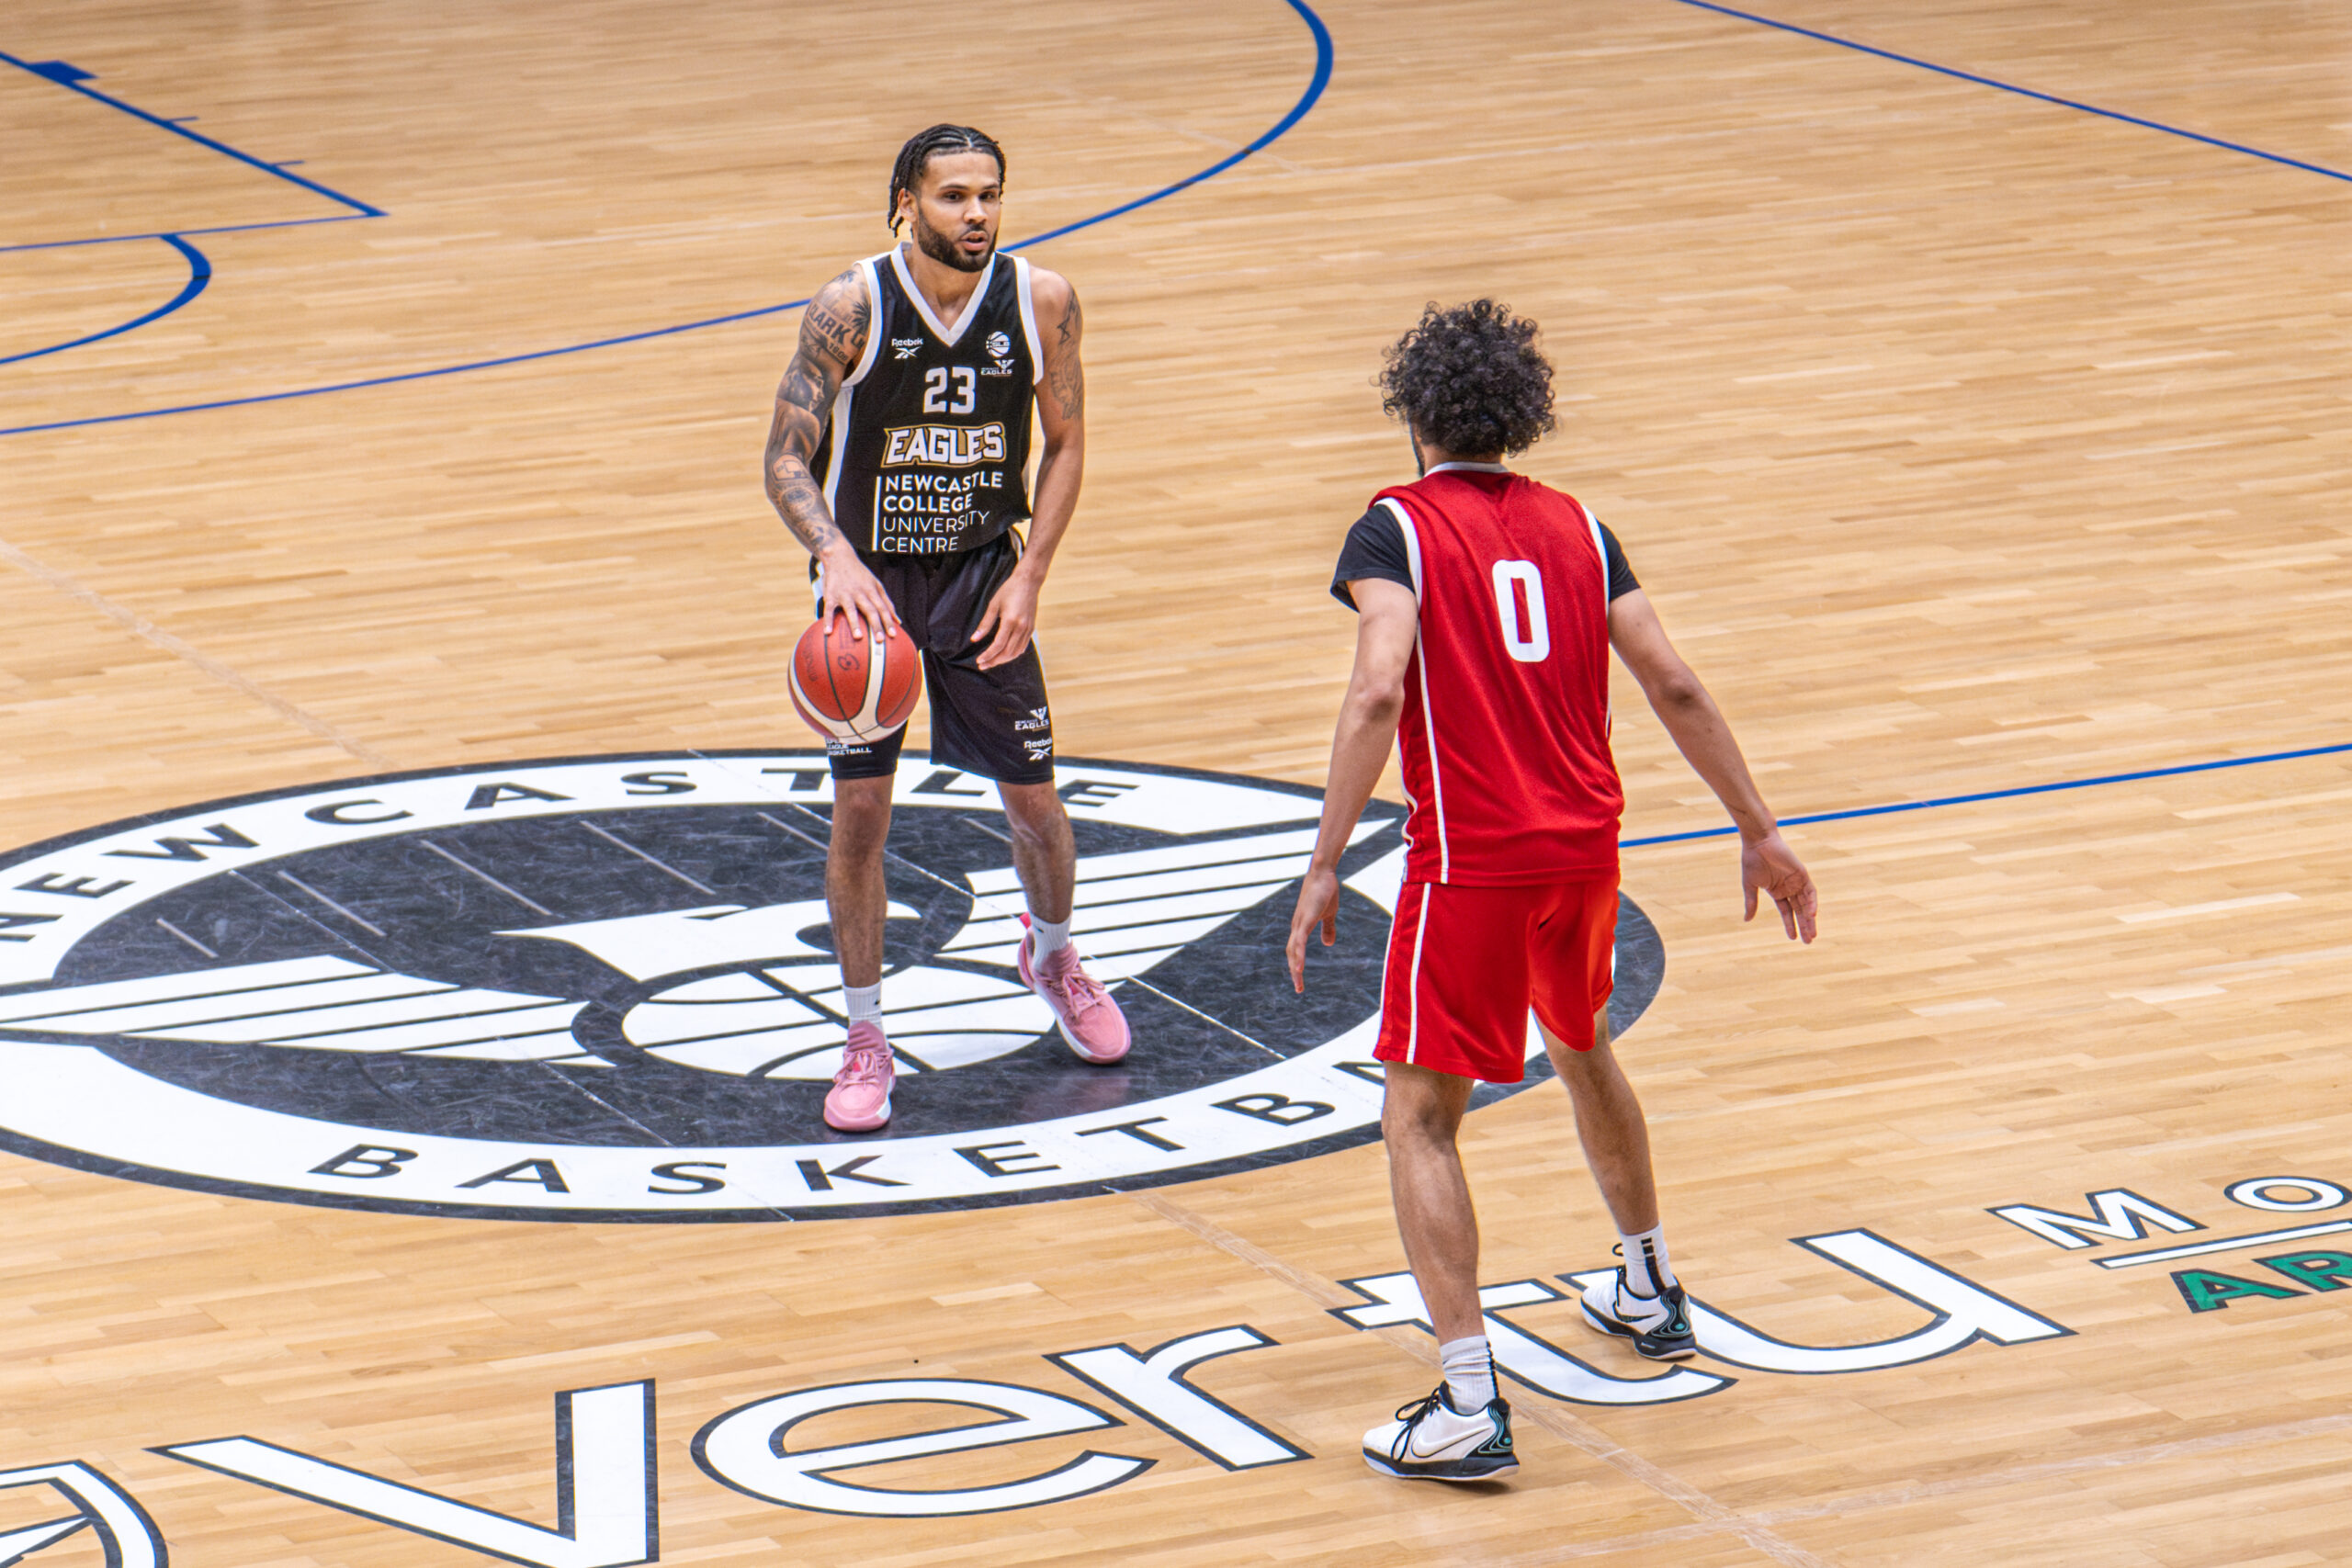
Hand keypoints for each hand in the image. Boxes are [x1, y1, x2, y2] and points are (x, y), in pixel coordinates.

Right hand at [818, 546, 897, 640]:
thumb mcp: (876, 584)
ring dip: (855, 623)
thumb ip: (887, 602)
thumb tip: (898, 621)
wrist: (839, 556)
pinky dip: (828, 620)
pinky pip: (829, 609)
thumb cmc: (860, 574)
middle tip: (880, 640)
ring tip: (858, 637)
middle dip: (876, 625)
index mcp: (871, 590)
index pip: (882, 608)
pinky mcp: (831, 595)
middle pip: (870, 610)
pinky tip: (828, 633)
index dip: (888, 621)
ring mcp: (844, 594)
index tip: (893, 635)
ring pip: (851, 610)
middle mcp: (859, 592)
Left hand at [971, 569, 1040, 669]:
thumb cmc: (1009, 590)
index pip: (998, 645)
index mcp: (1010, 621)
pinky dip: (1014, 654)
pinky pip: (1023, 646)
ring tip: (992, 662)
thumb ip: (984, 624)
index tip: (979, 661)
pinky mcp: (1031, 629)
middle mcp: (1021, 627)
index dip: (988, 655)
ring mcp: (1028, 629)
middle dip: (994, 661)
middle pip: (1007, 652)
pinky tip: (1005, 655)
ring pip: (1016, 652)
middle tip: (983, 665)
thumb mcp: (993, 605)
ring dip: (1003, 660)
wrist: (1028, 582)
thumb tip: (974, 639)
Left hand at [1286, 866, 1340, 992]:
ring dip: (1295, 967)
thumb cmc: (1325, 891)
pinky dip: (1299, 955)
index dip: (1297, 965)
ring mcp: (1300, 923)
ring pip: (1294, 950)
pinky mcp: (1306, 919)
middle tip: (1299, 989)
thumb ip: (1328, 929)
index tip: (1300, 981)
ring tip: (1298, 982)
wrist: (1323, 873)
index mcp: (1301, 926)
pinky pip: (1300, 941)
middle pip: (1291, 953)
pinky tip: (1299, 967)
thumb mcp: (1328, 914)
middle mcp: (1297, 926)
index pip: (1295, 950)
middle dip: (1294, 972)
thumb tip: (1328, 944)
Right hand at [1742, 828, 1817, 942]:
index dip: (1790, 925)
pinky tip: (1812, 915)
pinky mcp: (1803, 875)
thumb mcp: (1750, 885)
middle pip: (1799, 911)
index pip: (1787, 912)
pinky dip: (1812, 903)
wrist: (1758, 842)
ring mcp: (1797, 882)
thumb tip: (1747, 920)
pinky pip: (1810, 892)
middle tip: (1809, 941)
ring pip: (1806, 904)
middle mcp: (1789, 888)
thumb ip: (1751, 903)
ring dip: (1810, 919)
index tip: (1793, 938)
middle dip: (1804, 926)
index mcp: (1778, 892)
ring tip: (1812, 933)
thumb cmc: (1752, 860)